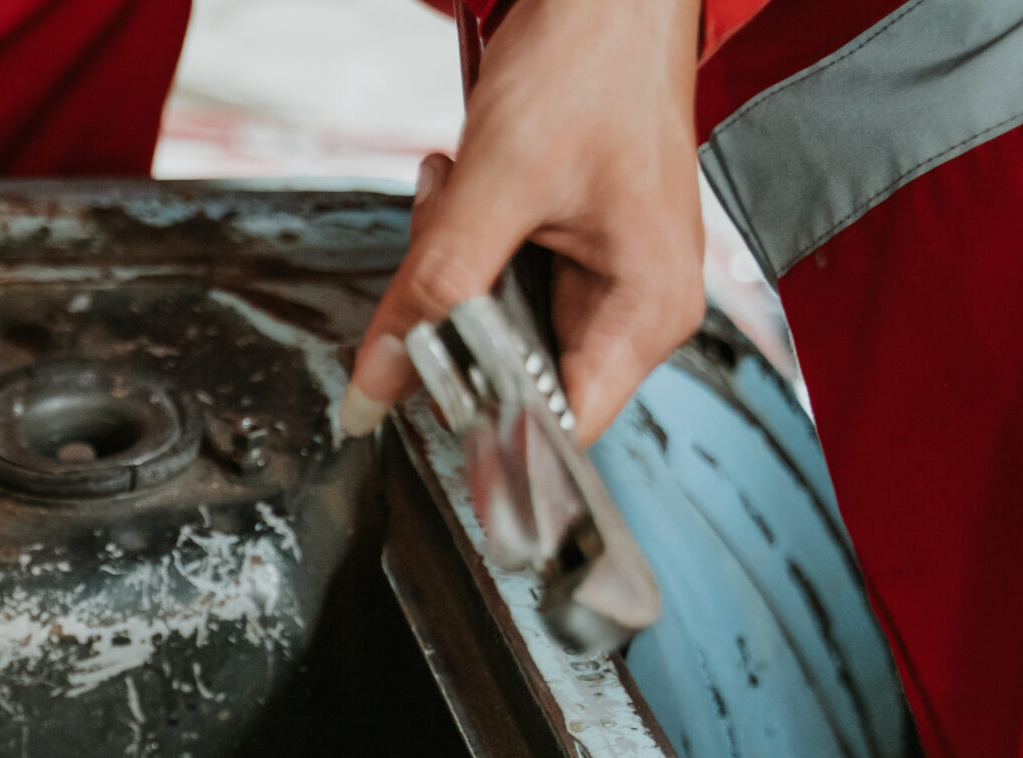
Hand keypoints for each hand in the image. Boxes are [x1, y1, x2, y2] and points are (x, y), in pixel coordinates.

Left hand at [340, 0, 703, 444]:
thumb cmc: (592, 61)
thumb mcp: (494, 186)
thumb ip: (429, 296)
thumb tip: (374, 393)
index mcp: (648, 312)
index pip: (559, 430)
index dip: (484, 427)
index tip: (417, 396)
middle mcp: (637, 308)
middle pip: (514, 378)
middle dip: (453, 320)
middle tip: (440, 238)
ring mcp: (606, 280)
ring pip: (492, 327)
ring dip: (451, 270)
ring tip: (456, 193)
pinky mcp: (572, 251)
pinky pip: (495, 281)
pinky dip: (463, 241)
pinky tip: (462, 185)